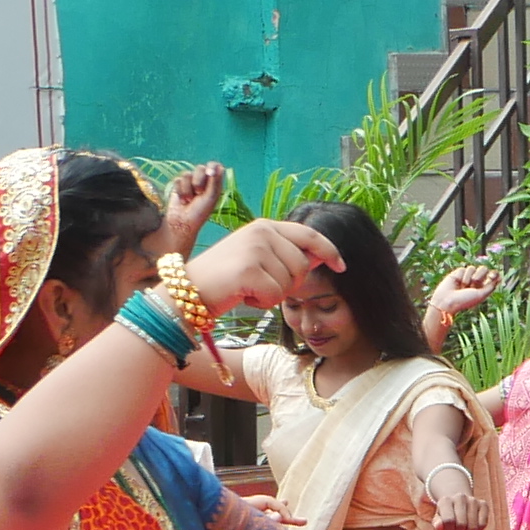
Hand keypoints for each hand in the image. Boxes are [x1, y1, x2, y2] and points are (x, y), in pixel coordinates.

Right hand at [157, 164, 226, 256]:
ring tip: (189, 200)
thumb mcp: (211, 197)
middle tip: (199, 193)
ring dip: (188, 189)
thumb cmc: (200, 212)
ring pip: (187, 174)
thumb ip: (215, 182)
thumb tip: (219, 167)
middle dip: (198, 180)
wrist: (183, 222)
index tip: (210, 173)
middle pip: (200, 168)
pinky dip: (180, 191)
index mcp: (214, 183)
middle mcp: (203, 181)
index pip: (215, 166)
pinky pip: (178, 180)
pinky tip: (182, 200)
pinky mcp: (179, 185)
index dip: (212, 166)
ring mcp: (190, 182)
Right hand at [185, 212, 342, 313]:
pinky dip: (262, 303)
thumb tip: (322, 257)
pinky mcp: (249, 269)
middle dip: (289, 283)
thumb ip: (286, 255)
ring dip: (273, 295)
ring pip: (290, 283)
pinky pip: (276, 296)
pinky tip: (243, 295)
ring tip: (247, 288)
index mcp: (265, 226)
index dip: (329, 251)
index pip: (309, 235)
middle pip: (303, 266)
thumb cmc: (224, 279)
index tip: (341, 266)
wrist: (187, 290)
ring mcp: (255, 248)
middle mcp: (262, 231)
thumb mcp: (257, 259)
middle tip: (260, 284)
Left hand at [420, 461, 487, 529]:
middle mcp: (460, 497)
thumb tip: (439, 527)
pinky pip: (483, 524)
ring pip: (473, 526)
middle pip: (461, 524)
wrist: (458, 500)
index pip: (448, 521)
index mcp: (445, 500)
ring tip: (464, 528)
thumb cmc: (447, 513)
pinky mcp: (483, 504)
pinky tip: (473, 528)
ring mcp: (473, 500)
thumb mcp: (439, 518)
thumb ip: (437, 524)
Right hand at [426, 263, 498, 348]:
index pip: (491, 276)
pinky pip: (464, 269)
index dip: (493, 274)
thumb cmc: (465, 301)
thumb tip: (499, 278)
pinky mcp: (458, 273)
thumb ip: (491, 287)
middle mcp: (475, 281)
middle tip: (475, 281)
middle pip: (484, 269)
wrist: (447, 300)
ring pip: (473, 268)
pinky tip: (458, 282)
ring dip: (469, 277)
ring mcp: (466, 277)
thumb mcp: (481, 295)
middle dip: (480, 274)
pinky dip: (462, 276)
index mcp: (482, 287)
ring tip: (464, 286)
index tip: (491, 276)